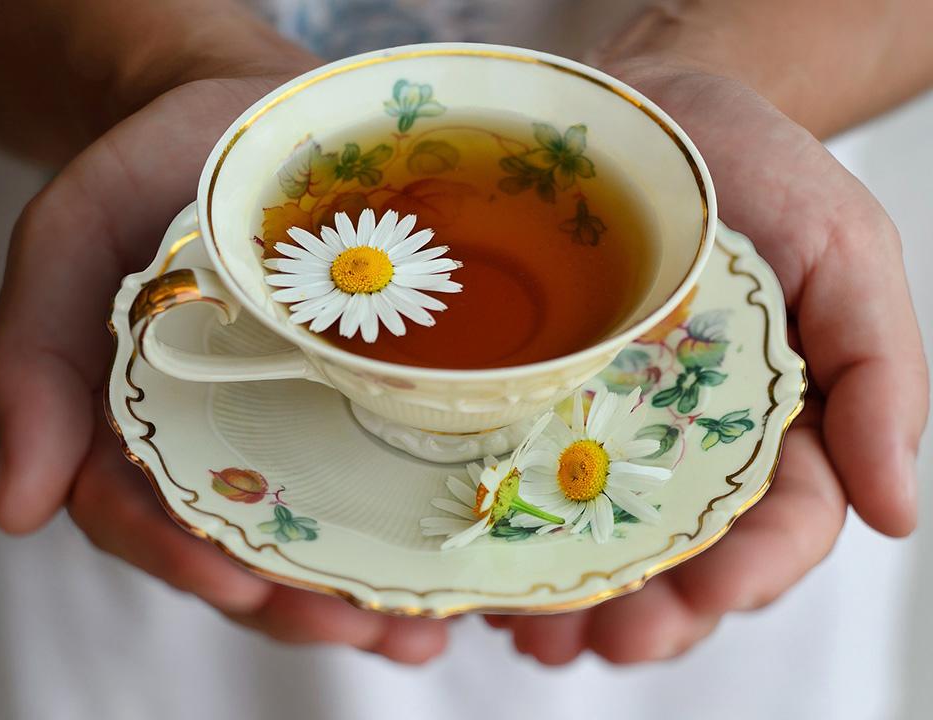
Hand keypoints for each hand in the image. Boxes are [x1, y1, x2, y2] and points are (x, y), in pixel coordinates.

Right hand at [0, 73, 446, 662]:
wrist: (249, 113)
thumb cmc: (151, 173)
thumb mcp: (68, 242)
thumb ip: (30, 364)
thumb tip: (18, 509)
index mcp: (144, 422)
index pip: (150, 517)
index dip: (189, 563)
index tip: (246, 590)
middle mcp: (223, 436)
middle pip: (250, 547)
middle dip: (301, 603)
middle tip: (363, 629)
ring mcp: (300, 419)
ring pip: (324, 530)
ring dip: (369, 591)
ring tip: (421, 624)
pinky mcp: (366, 393)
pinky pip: (389, 471)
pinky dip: (421, 524)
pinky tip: (463, 559)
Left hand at [487, 60, 928, 664]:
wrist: (658, 117)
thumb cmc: (763, 179)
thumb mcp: (848, 258)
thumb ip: (883, 377)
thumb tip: (897, 511)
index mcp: (779, 426)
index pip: (782, 526)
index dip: (751, 573)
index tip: (709, 595)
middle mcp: (694, 444)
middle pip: (682, 558)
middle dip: (650, 613)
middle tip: (604, 641)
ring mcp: (613, 429)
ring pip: (600, 541)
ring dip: (573, 602)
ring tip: (536, 632)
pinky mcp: (543, 404)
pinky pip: (526, 484)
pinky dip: (511, 538)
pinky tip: (487, 573)